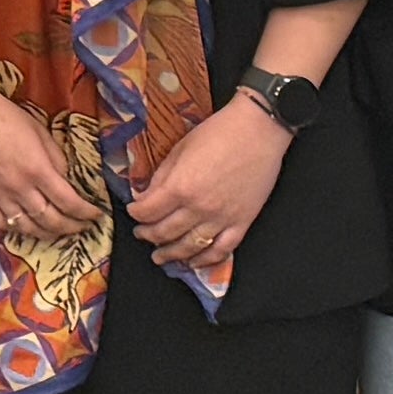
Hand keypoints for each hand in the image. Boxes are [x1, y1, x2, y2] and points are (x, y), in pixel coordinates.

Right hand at [0, 87, 107, 240]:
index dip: (86, 213)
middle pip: (51, 220)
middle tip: (82, 227)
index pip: (69, 202)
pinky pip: (0, 223)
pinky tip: (24, 226)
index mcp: (38, 169)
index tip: (96, 215)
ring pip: (27, 228)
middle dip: (72, 227)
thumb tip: (66, 180)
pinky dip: (15, 230)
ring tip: (57, 232)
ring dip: (47, 234)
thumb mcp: (40, 131)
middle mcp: (20, 187)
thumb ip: (56, 158)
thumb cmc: (4, 116)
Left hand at [120, 94, 299, 279]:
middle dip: (148, 235)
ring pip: (190, 247)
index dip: (136, 213)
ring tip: (160, 257)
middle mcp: (199, 208)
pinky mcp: (243, 223)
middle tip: (141, 235)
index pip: (148, 211)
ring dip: (171, 254)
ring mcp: (222, 218)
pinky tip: (194, 262)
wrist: (259, 131)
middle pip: (165, 232)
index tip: (133, 211)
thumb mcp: (180, 149)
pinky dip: (206, 260)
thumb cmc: (218, 133)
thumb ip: (161, 176)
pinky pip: (221, 250)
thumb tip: (145, 196)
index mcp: (180, 186)